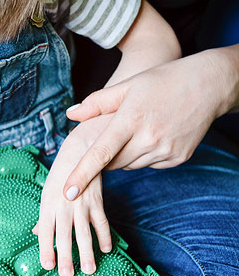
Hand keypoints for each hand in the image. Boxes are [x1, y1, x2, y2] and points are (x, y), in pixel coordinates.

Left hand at [33, 116, 112, 275]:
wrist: (79, 152)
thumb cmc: (59, 177)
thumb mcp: (47, 194)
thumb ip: (44, 216)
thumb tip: (36, 234)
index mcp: (47, 203)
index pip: (45, 230)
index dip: (45, 248)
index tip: (47, 266)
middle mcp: (63, 204)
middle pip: (64, 234)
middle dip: (65, 256)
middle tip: (66, 275)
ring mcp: (81, 203)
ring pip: (84, 232)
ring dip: (87, 252)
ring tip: (88, 270)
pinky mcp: (97, 201)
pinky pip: (102, 222)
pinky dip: (104, 236)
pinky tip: (106, 249)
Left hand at [63, 49, 237, 200]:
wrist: (208, 85)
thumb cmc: (162, 81)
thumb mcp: (127, 86)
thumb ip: (96, 103)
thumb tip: (70, 115)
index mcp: (131, 119)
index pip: (100, 153)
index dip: (81, 174)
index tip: (68, 193)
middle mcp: (149, 138)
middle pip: (112, 162)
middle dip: (105, 154)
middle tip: (114, 133)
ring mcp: (166, 150)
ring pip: (130, 165)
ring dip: (125, 154)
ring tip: (139, 128)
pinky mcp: (178, 158)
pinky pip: (149, 165)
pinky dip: (144, 155)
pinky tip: (154, 134)